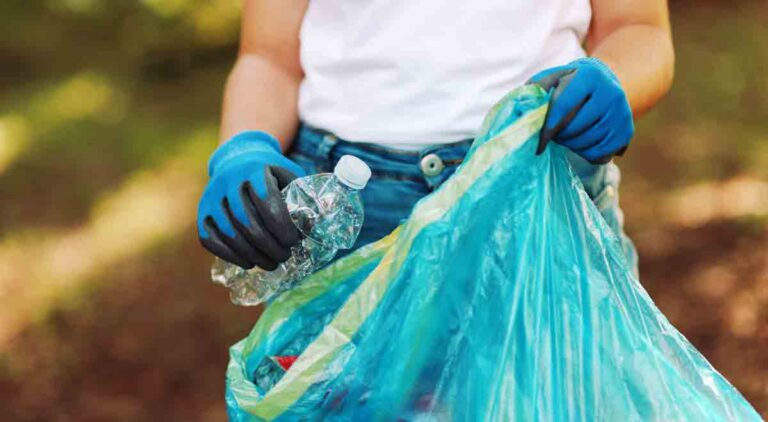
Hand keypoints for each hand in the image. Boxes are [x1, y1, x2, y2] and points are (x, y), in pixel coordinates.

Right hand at [197, 131, 304, 269]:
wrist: (237, 157)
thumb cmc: (270, 171)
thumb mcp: (289, 174)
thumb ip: (302, 197)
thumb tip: (315, 228)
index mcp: (253, 169)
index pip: (267, 202)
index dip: (282, 227)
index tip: (294, 241)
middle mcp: (228, 181)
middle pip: (248, 222)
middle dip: (269, 246)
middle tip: (284, 256)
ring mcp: (211, 197)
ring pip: (229, 234)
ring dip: (252, 255)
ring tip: (271, 263)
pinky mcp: (202, 212)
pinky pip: (210, 239)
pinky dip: (230, 255)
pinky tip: (248, 262)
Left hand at [529, 57, 633, 163]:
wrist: (602, 85)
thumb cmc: (568, 85)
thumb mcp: (551, 79)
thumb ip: (535, 90)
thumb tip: (524, 111)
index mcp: (590, 75)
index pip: (564, 106)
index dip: (548, 127)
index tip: (539, 142)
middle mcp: (611, 92)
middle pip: (575, 128)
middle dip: (559, 135)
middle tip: (553, 133)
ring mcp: (622, 113)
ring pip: (587, 143)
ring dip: (571, 145)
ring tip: (566, 136)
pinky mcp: (626, 132)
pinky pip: (600, 154)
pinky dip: (586, 154)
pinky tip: (581, 142)